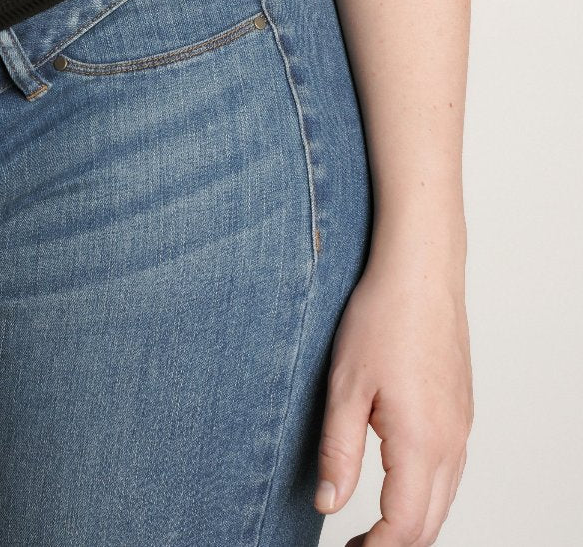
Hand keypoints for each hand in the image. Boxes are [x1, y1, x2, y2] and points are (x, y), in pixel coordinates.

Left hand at [312, 249, 472, 544]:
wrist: (421, 270)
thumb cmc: (382, 318)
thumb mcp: (345, 387)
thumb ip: (338, 452)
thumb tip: (328, 503)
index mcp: (421, 442)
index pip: (404, 527)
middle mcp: (451, 442)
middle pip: (430, 523)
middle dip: (395, 545)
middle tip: (354, 546)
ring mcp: (462, 427)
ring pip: (444, 499)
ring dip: (413, 522)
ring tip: (371, 526)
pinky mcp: (462, 411)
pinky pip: (451, 472)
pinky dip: (427, 493)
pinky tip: (398, 483)